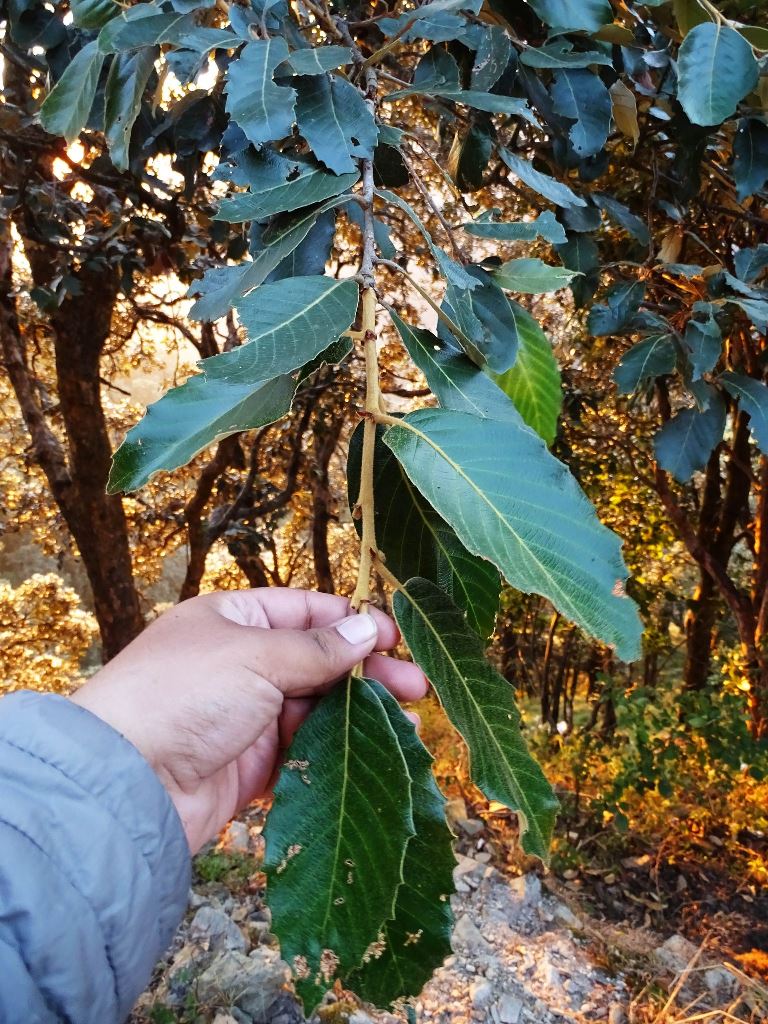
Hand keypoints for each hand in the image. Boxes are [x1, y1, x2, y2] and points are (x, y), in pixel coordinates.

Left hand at [70, 589, 426, 852]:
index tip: (397, 638)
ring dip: (360, 718)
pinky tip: (373, 757)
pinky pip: (304, 753)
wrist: (125, 786)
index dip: (353, 622)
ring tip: (406, 728)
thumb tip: (367, 627)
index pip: (305, 611)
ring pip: (317, 711)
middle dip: (368, 674)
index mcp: (234, 620)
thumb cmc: (183, 696)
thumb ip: (317, 648)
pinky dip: (338, 753)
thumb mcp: (256, 656)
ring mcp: (246, 716)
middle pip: (318, 662)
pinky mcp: (251, 766)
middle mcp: (241, 664)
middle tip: (416, 687)